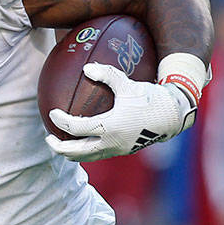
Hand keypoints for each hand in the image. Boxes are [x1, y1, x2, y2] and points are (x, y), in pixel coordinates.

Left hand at [46, 63, 195, 161]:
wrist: (174, 115)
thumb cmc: (150, 98)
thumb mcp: (128, 85)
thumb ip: (107, 75)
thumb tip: (86, 68)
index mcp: (110, 127)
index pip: (76, 128)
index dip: (61, 121)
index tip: (52, 113)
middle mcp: (112, 143)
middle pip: (77, 152)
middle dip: (59, 147)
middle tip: (49, 137)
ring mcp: (118, 150)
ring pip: (88, 157)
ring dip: (72, 152)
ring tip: (62, 143)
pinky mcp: (123, 151)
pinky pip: (99, 154)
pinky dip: (87, 150)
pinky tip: (84, 139)